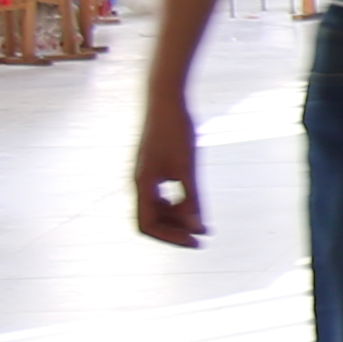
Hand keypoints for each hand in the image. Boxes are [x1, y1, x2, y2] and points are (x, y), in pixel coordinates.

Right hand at [129, 92, 204, 247]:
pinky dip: (175, 204)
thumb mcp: (188, 168)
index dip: (170, 237)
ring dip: (177, 218)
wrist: (166, 100)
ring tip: (203, 223)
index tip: (195, 241)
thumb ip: (192, 199)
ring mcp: (144, 175)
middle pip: (151, 220)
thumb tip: (198, 228)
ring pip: (156, 208)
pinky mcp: (152, 167)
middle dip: (176, 230)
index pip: (148, 225)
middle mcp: (139, 183)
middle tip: (203, 236)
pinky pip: (159, 195)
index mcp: (143, 185)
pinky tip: (193, 204)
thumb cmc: (177, 131)